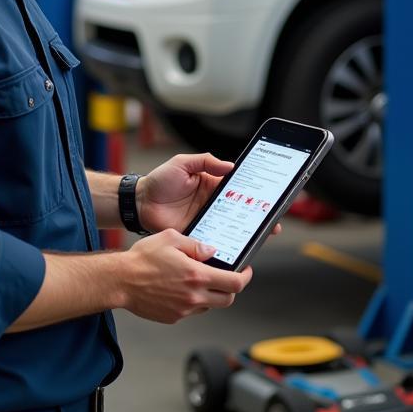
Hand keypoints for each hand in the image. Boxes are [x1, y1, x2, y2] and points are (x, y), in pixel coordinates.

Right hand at [118, 230, 252, 323]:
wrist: (120, 280)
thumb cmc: (143, 258)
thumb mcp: (170, 238)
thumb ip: (196, 245)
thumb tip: (212, 251)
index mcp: (197, 275)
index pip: (234, 283)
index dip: (245, 277)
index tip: (246, 271)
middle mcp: (194, 296)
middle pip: (228, 299)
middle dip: (232, 288)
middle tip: (227, 276)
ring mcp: (184, 310)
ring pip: (210, 306)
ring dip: (211, 294)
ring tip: (199, 280)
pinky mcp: (173, 317)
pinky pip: (192, 311)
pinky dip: (193, 301)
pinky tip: (180, 288)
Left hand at [135, 152, 280, 235]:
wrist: (139, 203)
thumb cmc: (159, 180)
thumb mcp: (181, 163)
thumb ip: (204, 161)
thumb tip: (230, 165)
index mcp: (212, 186)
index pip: (238, 190)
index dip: (254, 194)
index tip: (270, 198)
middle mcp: (212, 205)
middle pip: (240, 212)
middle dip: (257, 218)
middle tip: (273, 223)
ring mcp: (206, 222)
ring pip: (231, 229)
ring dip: (244, 234)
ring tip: (259, 238)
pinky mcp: (197, 236)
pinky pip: (214, 242)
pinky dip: (225, 246)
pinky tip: (236, 250)